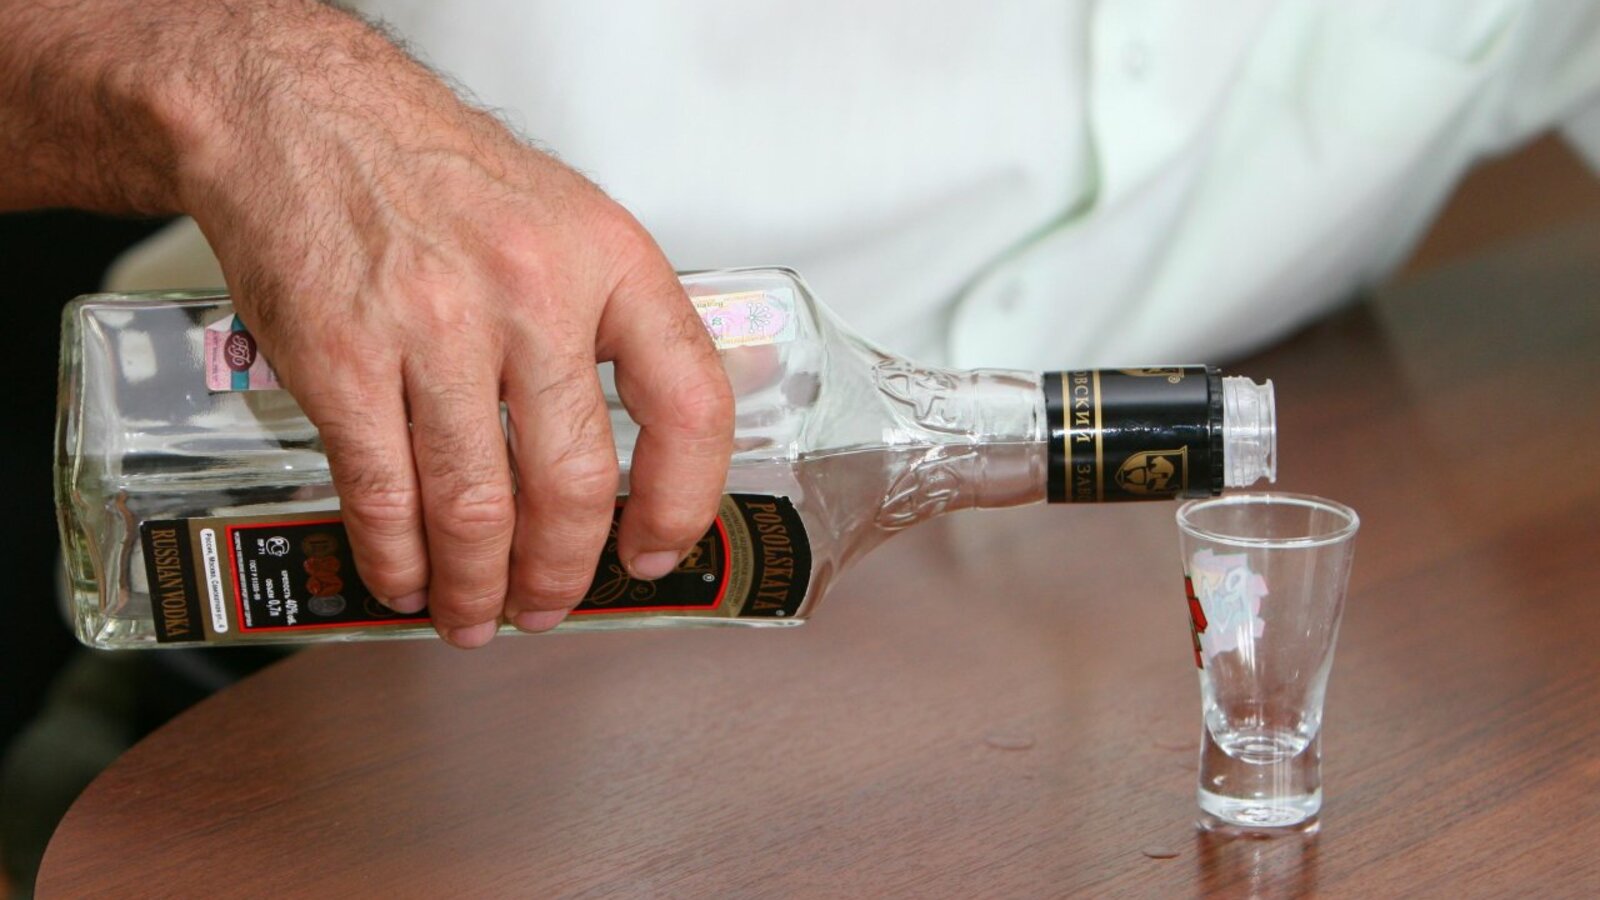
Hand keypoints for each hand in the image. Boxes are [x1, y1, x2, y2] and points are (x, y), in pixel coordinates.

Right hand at [172, 11, 732, 646]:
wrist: (306, 117)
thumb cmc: (439, 174)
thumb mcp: (569, 223)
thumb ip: (615, 325)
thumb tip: (647, 448)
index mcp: (608, 261)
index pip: (687, 403)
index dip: (683, 500)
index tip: (659, 548)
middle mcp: (530, 295)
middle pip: (572, 483)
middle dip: (562, 572)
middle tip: (549, 602)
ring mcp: (433, 329)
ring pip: (475, 508)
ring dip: (477, 585)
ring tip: (475, 614)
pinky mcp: (342, 359)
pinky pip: (383, 493)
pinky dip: (397, 558)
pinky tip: (406, 578)